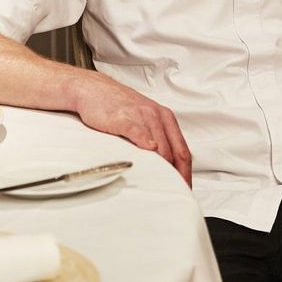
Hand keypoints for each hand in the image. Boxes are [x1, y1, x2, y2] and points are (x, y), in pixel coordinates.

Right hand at [73, 73, 192, 185]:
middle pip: (172, 153)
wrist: (95, 89)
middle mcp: (157, 116)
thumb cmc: (119, 105)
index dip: (186, 173)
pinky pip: (138, 132)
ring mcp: (141, 116)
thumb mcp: (145, 118)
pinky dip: (145, 143)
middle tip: (173, 192)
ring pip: (159, 146)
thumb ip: (157, 137)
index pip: (182, 150)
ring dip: (162, 168)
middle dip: (174, 176)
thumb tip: (166, 163)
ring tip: (161, 186)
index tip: (184, 188)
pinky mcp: (123, 118)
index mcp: (165, 118)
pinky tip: (149, 152)